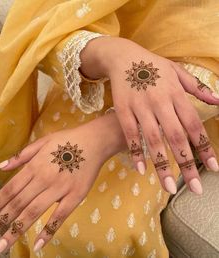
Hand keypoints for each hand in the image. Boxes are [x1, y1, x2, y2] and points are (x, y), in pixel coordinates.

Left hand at [0, 113, 124, 254]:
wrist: (94, 142)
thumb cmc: (67, 140)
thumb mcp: (42, 142)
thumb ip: (21, 156)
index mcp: (34, 166)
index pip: (10, 189)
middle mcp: (43, 179)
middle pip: (18, 203)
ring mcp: (60, 189)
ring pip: (33, 212)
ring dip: (15, 230)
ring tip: (0, 247)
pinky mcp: (75, 196)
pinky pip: (60, 216)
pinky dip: (48, 231)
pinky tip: (37, 245)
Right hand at [80, 36, 218, 194]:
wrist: (123, 57)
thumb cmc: (153, 66)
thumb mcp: (177, 71)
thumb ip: (198, 88)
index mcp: (176, 94)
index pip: (194, 125)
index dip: (204, 147)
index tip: (213, 168)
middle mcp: (160, 102)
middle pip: (176, 137)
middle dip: (187, 164)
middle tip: (196, 188)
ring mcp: (140, 107)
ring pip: (153, 139)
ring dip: (162, 165)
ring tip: (169, 187)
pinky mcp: (123, 110)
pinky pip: (131, 134)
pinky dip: (136, 152)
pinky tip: (141, 169)